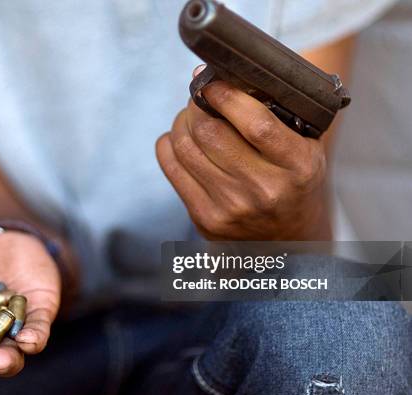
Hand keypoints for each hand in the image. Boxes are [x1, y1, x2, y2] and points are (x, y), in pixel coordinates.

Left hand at [156, 67, 329, 239]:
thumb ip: (275, 113)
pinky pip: (172, 168)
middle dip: (197, 105)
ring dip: (181, 122)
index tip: (213, 82)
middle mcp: (265, 190)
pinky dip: (169, 144)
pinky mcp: (205, 219)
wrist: (288, 238)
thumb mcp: (304, 147)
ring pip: (185, 147)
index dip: (226, 96)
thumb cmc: (293, 181)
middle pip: (210, 133)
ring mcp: (231, 208)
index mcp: (298, 167)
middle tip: (200, 97)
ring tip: (191, 117)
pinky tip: (180, 139)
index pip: (256, 123)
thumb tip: (219, 77)